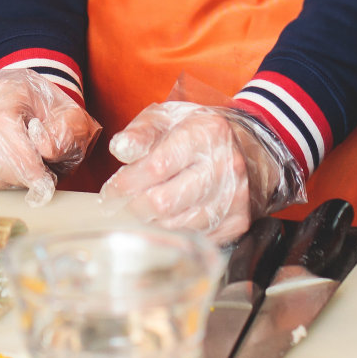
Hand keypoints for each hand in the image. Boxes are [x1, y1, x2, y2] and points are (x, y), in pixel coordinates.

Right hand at [0, 68, 101, 205]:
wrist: (38, 108)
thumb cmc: (56, 118)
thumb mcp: (76, 122)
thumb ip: (67, 133)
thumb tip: (43, 148)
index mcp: (9, 89)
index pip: (4, 123)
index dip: (22, 157)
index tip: (41, 179)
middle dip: (12, 171)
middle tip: (34, 180)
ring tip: (19, 177)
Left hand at [101, 100, 304, 244]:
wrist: (246, 148)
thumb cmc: (196, 133)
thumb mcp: (166, 119)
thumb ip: (140, 133)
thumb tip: (121, 149)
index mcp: (206, 134)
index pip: (157, 166)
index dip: (126, 183)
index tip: (110, 191)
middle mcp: (226, 166)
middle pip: (165, 202)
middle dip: (133, 207)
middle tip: (120, 206)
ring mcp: (235, 197)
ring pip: (178, 225)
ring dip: (151, 223)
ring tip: (139, 213)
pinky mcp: (239, 222)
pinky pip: (196, 238)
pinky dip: (174, 234)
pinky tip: (163, 222)